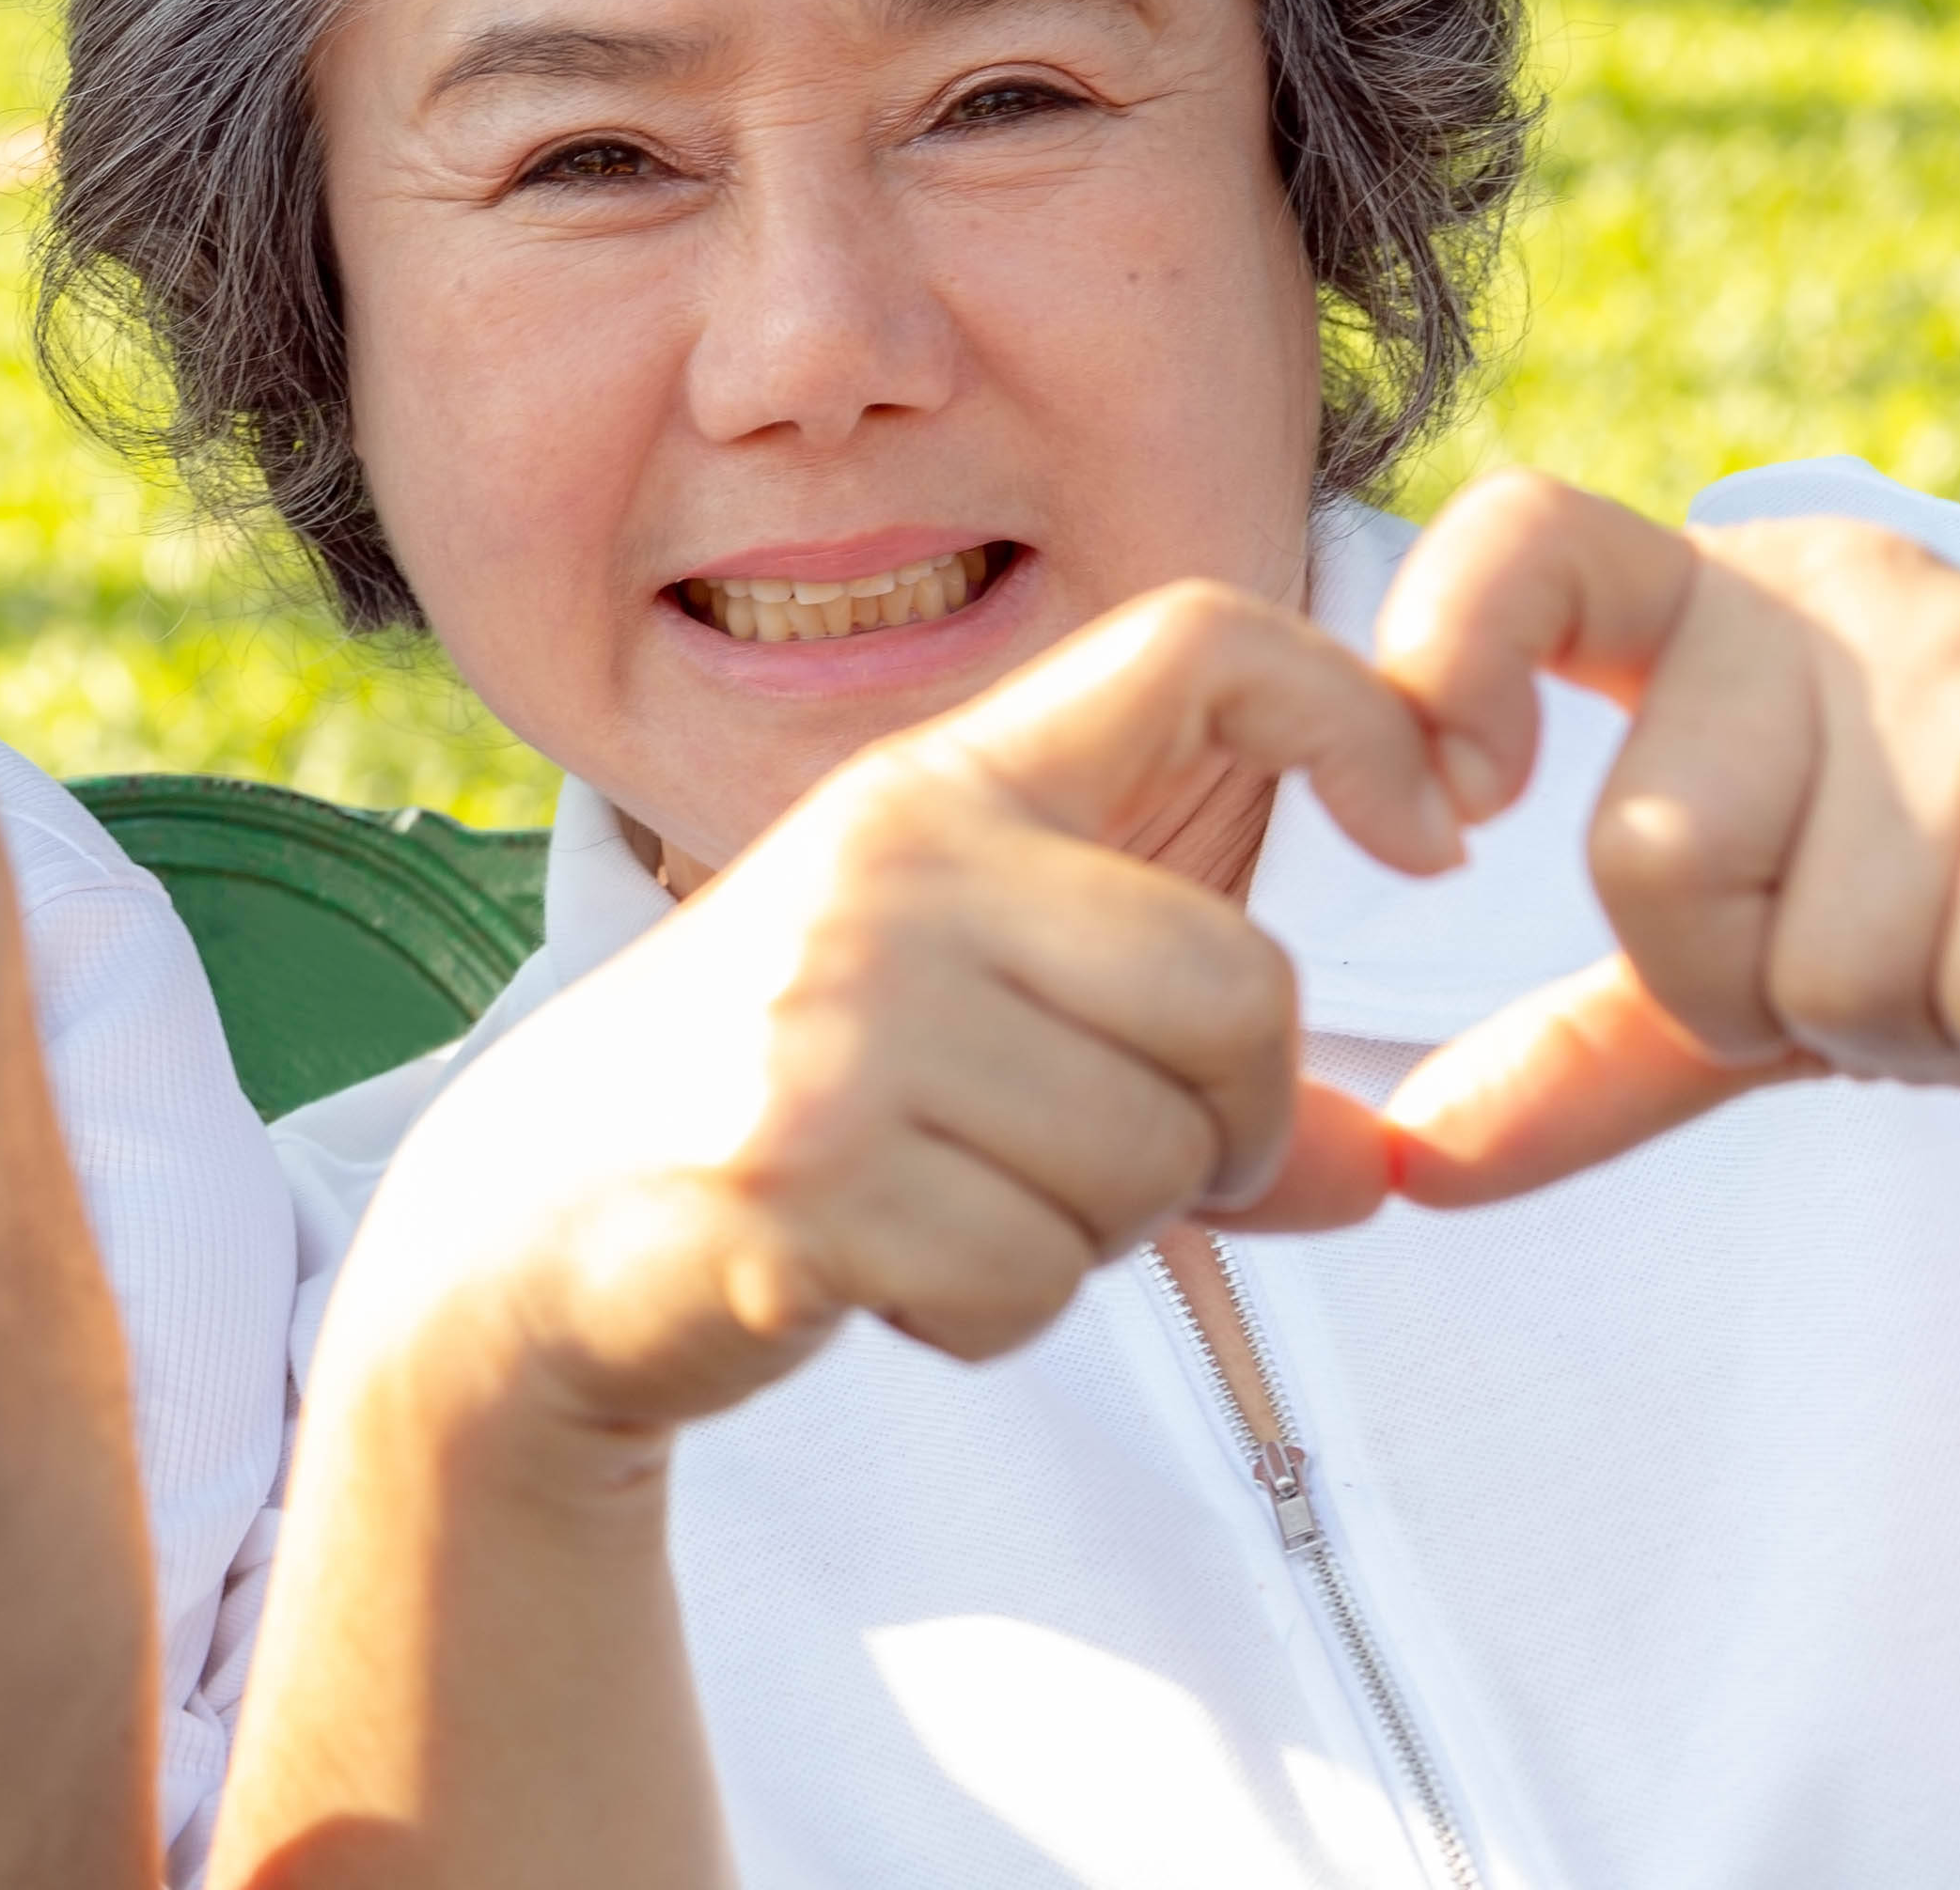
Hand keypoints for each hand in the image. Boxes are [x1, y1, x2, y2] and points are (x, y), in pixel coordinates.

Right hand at [338, 585, 1454, 1452]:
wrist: (522, 1227)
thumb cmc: (771, 1106)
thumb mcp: (953, 1018)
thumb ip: (1167, 1060)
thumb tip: (1392, 1172)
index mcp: (936, 785)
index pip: (1194, 644)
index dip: (1357, 710)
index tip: (1436, 831)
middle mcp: (891, 867)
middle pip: (1239, 988)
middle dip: (1226, 1128)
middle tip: (1115, 1172)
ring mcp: (837, 1016)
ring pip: (1153, 1159)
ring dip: (1093, 1237)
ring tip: (952, 1208)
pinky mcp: (803, 1173)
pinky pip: (1038, 1278)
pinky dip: (992, 1315)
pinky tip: (886, 1273)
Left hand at [1370, 470, 1959, 1205]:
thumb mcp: (1774, 971)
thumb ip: (1586, 1050)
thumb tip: (1407, 1162)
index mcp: (1715, 606)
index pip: (1518, 541)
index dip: (1444, 664)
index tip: (1444, 814)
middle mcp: (1828, 601)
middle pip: (1645, 858)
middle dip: (1757, 986)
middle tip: (1901, 938)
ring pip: (1815, 960)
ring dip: (1913, 1020)